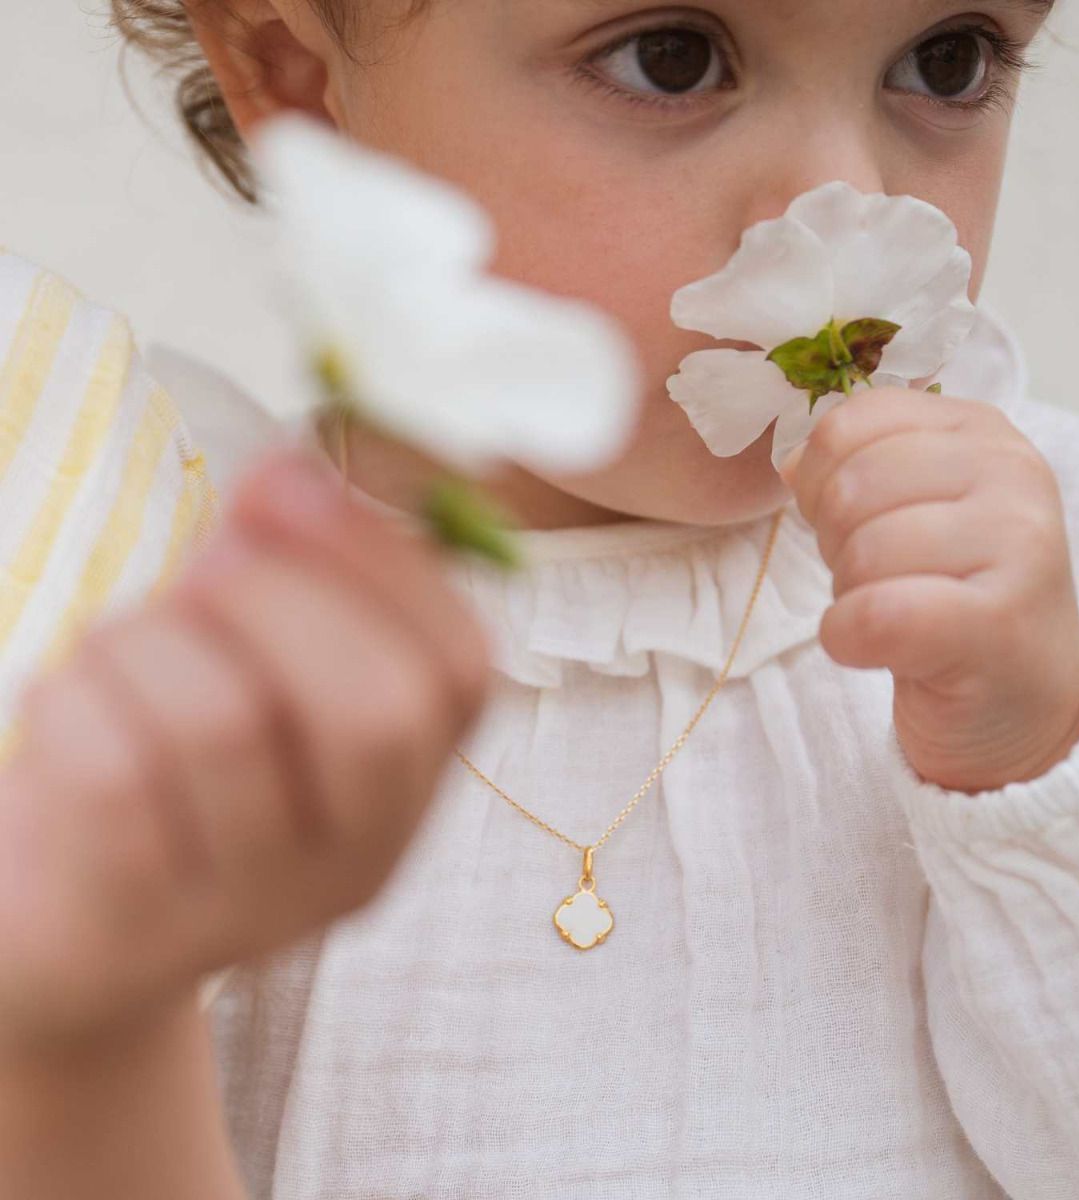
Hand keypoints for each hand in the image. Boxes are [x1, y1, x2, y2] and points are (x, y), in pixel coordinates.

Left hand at [0, 451, 490, 1051]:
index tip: (285, 483)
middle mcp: (361, 857)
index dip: (381, 558)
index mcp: (412, 780)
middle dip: (272, 596)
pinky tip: (72, 706)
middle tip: (200, 574)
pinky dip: (74, 697)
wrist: (80, 937)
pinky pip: (113, 772)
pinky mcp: (138, 932)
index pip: (460, 667)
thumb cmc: (172, 766)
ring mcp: (256, 909)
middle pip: (373, 708)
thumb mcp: (254, 669)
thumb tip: (290, 473)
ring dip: (150, 640)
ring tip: (123, 646)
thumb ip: (290, 574)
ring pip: (222, 723)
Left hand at [781, 387, 1078, 793]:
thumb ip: (855, 468)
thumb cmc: (953, 597)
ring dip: (849, 595)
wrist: (1023, 696)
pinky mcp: (1001, 621)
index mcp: (980, 430)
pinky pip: (876, 614)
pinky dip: (848, 637)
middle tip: (876, 581)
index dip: (820, 481)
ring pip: (863, 551)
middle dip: (835, 543)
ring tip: (892, 612)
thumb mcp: (911, 510)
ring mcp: (1018, 543)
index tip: (855, 525)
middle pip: (851, 488)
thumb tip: (791, 463)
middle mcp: (1011, 470)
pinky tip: (875, 648)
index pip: (849, 425)